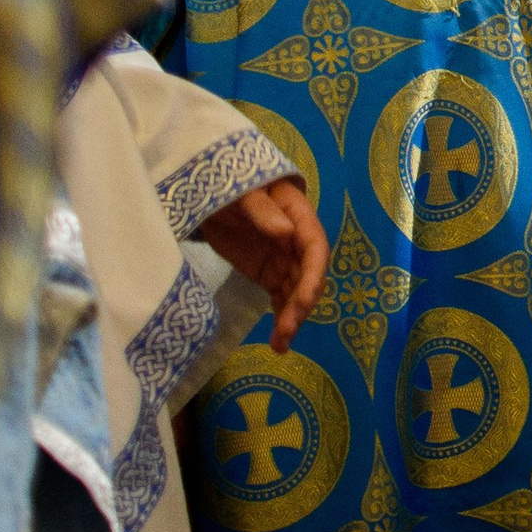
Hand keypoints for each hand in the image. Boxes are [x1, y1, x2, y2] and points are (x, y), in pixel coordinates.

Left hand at [199, 178, 329, 350]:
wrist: (217, 196)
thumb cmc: (234, 187)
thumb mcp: (245, 193)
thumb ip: (262, 211)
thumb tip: (285, 232)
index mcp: (299, 217)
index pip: (314, 248)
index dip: (313, 276)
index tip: (304, 301)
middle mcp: (298, 242)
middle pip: (308, 276)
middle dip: (301, 305)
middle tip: (287, 330)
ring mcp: (285, 260)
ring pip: (296, 293)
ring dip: (292, 319)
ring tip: (280, 345)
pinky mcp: (270, 274)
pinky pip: (281, 299)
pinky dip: (281, 319)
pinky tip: (278, 343)